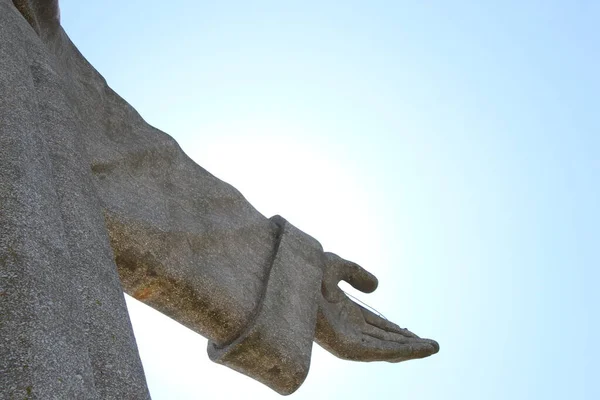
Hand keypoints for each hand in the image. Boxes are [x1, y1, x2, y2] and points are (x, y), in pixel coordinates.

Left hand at [315, 252, 438, 361]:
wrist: (289, 276)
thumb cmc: (304, 271)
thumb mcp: (337, 268)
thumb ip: (356, 275)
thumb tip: (376, 286)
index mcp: (345, 314)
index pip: (376, 327)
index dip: (396, 331)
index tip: (412, 332)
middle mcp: (346, 328)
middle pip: (383, 339)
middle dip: (407, 342)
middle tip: (431, 345)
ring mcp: (346, 339)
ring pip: (385, 349)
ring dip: (410, 349)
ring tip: (433, 348)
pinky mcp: (346, 346)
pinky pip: (379, 351)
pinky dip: (401, 351)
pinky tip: (418, 348)